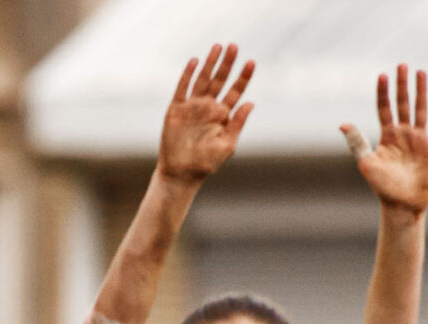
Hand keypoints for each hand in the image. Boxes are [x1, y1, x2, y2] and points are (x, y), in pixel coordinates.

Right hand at [157, 42, 255, 184]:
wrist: (181, 173)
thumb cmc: (206, 163)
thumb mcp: (227, 145)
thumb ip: (238, 123)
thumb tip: (250, 102)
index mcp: (223, 114)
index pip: (236, 91)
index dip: (243, 76)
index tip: (251, 62)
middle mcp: (208, 107)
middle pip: (220, 80)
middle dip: (227, 63)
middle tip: (234, 46)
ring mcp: (192, 106)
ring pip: (203, 79)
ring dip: (210, 63)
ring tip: (217, 46)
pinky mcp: (176, 109)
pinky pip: (182, 88)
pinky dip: (188, 74)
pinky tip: (195, 61)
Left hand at [341, 63, 427, 214]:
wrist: (402, 205)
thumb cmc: (382, 187)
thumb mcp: (366, 163)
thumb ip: (357, 142)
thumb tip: (342, 124)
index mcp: (387, 136)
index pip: (384, 108)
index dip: (383, 92)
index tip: (382, 75)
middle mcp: (404, 134)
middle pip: (403, 104)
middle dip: (402, 85)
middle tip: (401, 65)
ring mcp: (420, 140)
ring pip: (421, 109)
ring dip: (421, 91)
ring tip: (421, 72)